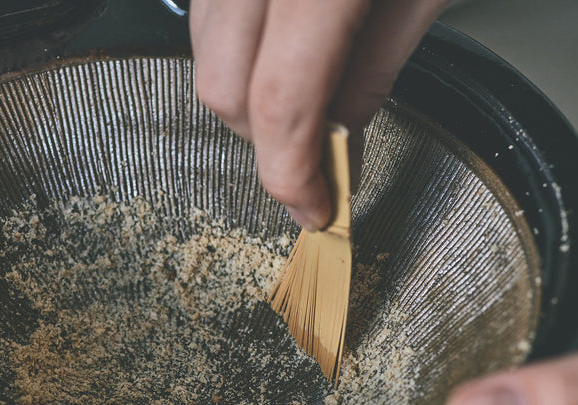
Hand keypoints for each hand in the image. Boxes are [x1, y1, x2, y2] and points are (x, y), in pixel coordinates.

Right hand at [190, 0, 450, 229]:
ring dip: (250, 104)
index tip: (318, 208)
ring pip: (206, 58)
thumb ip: (372, 75)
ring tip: (308, 111)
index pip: (279, 100)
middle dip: (269, 147)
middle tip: (318, 167)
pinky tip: (282, 63)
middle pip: (225, 89)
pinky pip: (207, 23)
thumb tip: (337, 146)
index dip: (295, 174)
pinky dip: (239, 59)